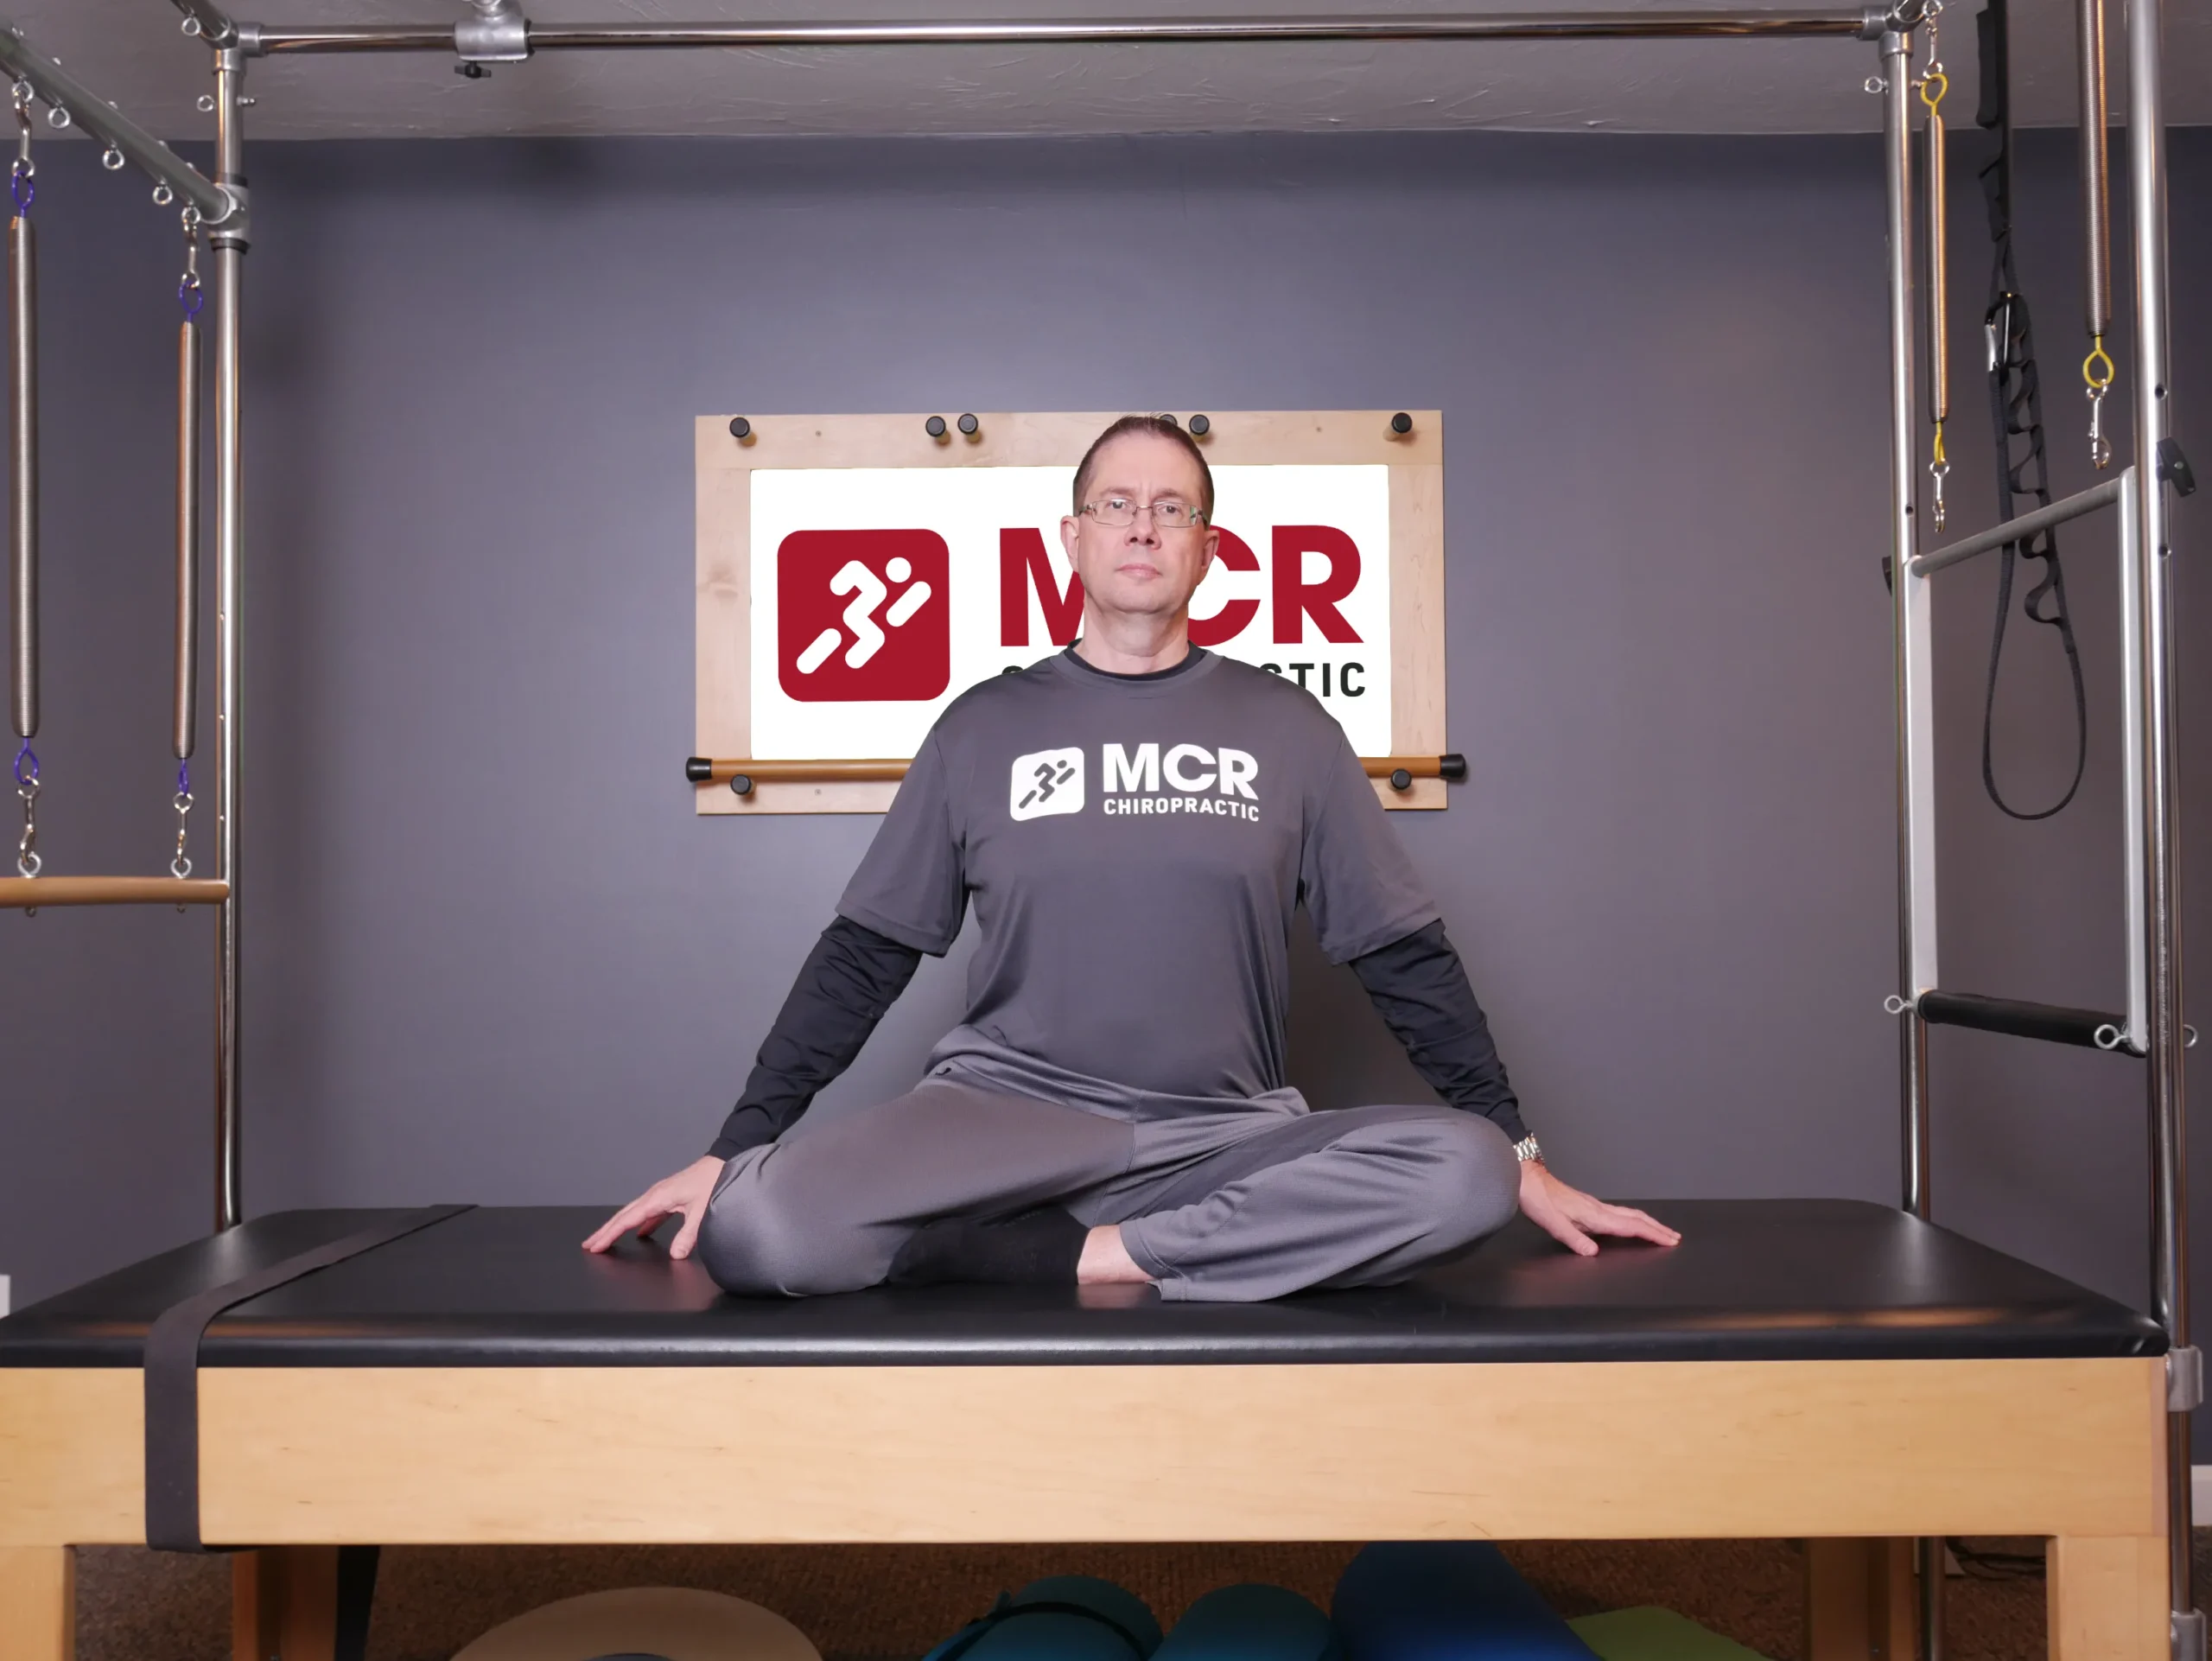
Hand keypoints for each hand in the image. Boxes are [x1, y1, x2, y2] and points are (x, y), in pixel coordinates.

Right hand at [582, 1155, 726, 1260]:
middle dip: (606, 1231)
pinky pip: (649, 1213)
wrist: (724, 1160)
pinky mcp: (671, 1197)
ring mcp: (662, 1195)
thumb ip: (688, 1235)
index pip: (627, 1220)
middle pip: (624, 1215)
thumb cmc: (714, 1180)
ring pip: (634, 1213)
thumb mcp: (702, 1211)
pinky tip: (640, 1234)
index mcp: (658, 1198)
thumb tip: (675, 1255)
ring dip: (619, 1227)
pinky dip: (640, 1224)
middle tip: (589, 1246)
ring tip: (607, 1240)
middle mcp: (656, 1195)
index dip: (609, 1234)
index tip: (595, 1246)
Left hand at [1518, 1161, 1680, 1257]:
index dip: (1652, 1235)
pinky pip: (1619, 1213)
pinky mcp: (1588, 1205)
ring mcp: (1594, 1205)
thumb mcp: (1552, 1223)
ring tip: (1661, 1231)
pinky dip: (1633, 1219)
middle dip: (1657, 1228)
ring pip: (1629, 1213)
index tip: (1669, 1241)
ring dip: (1648, 1223)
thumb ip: (1573, 1239)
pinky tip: (1631, 1223)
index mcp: (1594, 1215)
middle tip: (1675, 1238)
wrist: (1527, 1178)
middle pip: (1636, 1218)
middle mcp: (1598, 1208)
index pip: (1630, 1226)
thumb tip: (1592, 1253)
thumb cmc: (1537, 1199)